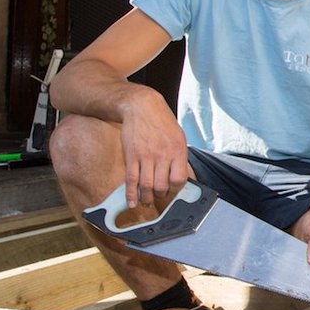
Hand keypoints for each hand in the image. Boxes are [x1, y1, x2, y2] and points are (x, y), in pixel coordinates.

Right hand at [118, 92, 189, 207]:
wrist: (142, 107)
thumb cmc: (162, 122)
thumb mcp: (178, 137)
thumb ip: (178, 157)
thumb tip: (178, 177)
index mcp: (177, 150)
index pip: (179, 180)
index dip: (176, 190)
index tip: (172, 191)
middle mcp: (162, 155)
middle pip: (162, 186)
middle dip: (160, 196)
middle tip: (159, 196)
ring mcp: (145, 156)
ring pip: (146, 186)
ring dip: (146, 198)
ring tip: (147, 201)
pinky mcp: (131, 156)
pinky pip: (131, 180)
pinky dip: (131, 194)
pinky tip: (132, 202)